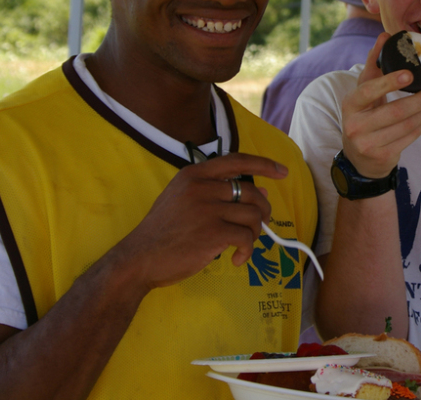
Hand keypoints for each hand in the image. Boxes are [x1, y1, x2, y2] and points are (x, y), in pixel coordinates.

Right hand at [112, 153, 287, 290]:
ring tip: (244, 244)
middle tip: (259, 225)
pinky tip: (236, 259)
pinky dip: (247, 250)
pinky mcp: (213, 233)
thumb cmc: (163, 232)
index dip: (264, 164)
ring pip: (253, 215)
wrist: (139, 258)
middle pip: (250, 191)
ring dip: (256, 232)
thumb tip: (260, 190)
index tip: (282, 171)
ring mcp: (208, 209)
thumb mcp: (183, 200)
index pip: (237, 160)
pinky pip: (247, 237)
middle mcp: (202, 187)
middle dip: (262, 210)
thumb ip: (216, 191)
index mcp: (194, 175)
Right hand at [340, 33, 420, 177]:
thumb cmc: (364, 115)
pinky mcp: (383, 156)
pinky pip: (410, 137)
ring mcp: (368, 143)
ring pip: (406, 125)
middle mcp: (355, 125)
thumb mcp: (363, 92)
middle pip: (394, 111)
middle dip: (420, 100)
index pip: (369, 91)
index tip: (410, 74)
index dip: (389, 82)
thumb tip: (385, 35)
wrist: (359, 157)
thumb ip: (373, 64)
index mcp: (350, 104)